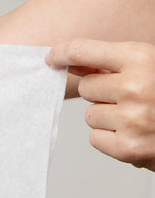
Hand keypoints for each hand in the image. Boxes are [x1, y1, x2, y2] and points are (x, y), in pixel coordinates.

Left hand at [47, 39, 154, 171]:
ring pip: (90, 115)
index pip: (83, 50)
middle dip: (101, 93)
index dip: (62, 53)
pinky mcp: (128, 147)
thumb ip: (115, 64)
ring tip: (138, 117)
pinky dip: (111, 139)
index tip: (52, 58)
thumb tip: (71, 61)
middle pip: (85, 88)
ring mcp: (132, 118)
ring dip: (108, 118)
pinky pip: (95, 138)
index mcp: (143, 58)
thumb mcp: (150, 67)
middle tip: (130, 98)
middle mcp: (136, 86)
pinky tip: (135, 134)